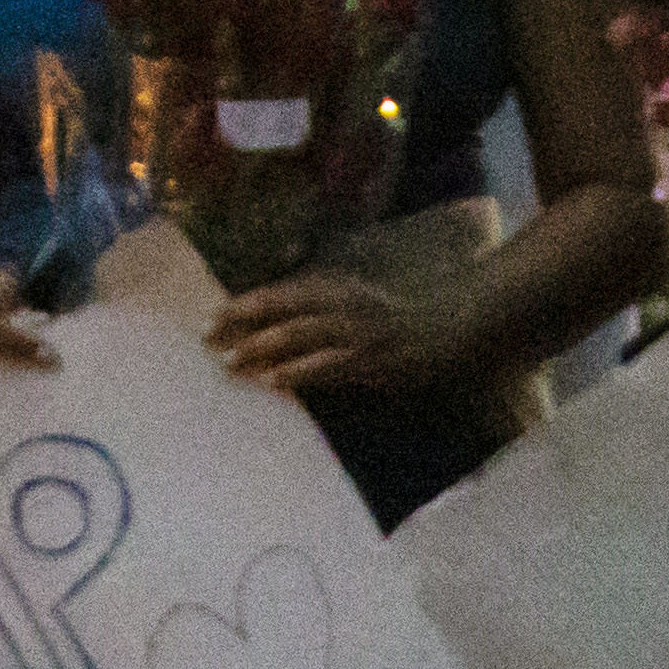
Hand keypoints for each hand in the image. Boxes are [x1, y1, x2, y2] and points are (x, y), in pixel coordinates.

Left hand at [210, 267, 458, 402]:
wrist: (465, 318)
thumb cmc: (417, 308)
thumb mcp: (368, 295)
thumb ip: (332, 299)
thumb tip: (292, 310)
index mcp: (339, 287)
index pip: (280, 293)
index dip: (244, 305)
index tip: (210, 316)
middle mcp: (343, 305)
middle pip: (281, 314)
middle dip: (241, 328)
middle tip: (204, 341)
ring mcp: (358, 333)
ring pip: (298, 338)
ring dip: (261, 351)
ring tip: (227, 364)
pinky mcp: (373, 360)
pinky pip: (327, 366)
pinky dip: (298, 373)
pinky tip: (273, 381)